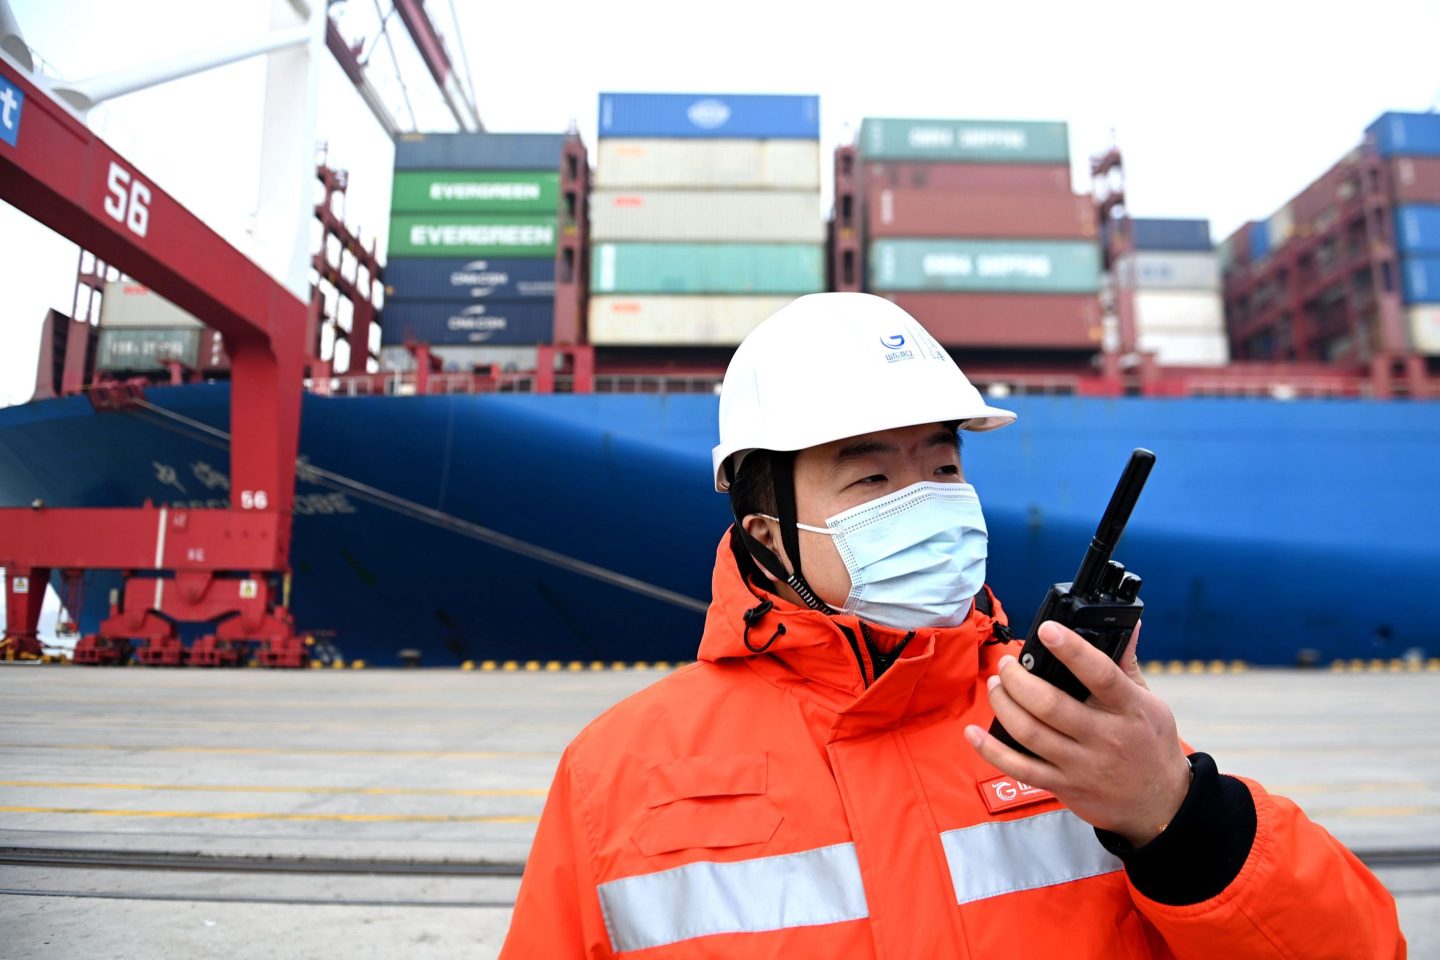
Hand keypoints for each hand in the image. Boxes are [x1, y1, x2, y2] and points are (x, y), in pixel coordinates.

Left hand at [964, 620, 1189, 847]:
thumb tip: (1130, 624)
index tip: (1047, 630)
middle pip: (1050, 705)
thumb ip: (1127, 665)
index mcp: (1129, 709)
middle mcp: (1104, 737)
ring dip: (1003, 704)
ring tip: (995, 685)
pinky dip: (991, 750)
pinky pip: (1020, 769)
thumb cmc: (1150, 746)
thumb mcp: (1150, 704)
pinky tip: (973, 733)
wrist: (1159, 806)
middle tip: (1006, 664)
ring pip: (1030, 733)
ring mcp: (1081, 764)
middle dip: (1018, 680)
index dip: (1072, 651)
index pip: (1101, 675)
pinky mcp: (1064, 786)